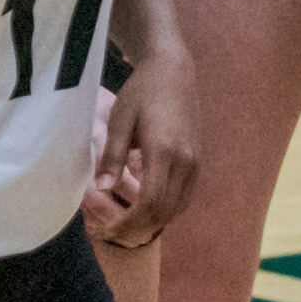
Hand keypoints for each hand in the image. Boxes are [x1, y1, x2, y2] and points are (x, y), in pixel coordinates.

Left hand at [90, 57, 198, 247]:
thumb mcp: (120, 119)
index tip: (109, 228)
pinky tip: (146, 205)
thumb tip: (102, 188)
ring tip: (126, 222)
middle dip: (138, 228)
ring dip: (152, 221)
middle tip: (112, 231)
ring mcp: (195, 162)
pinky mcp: (198, 161)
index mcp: (164, 150)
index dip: (130, 222)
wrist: (173, 70)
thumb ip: (112, 155)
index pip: (151, 203)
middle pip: (165, 212)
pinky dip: (166, 209)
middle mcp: (186, 161)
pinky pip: (184, 196)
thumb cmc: (142, 91)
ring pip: (177, 208)